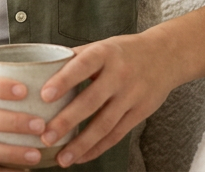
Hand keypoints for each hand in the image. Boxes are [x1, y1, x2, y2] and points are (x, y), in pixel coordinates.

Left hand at [36, 34, 177, 167]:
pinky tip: (81, 157)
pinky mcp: (140, 113)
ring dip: (81, 144)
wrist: (166, 56)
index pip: (82, 66)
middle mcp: (120, 74)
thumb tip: (38, 70)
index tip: (44, 96)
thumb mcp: (101, 46)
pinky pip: (117, 134)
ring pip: (105, 124)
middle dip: (67, 121)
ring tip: (61, 157)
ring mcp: (132, 95)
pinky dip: (98, 148)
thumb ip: (74, 59)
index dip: (64, 80)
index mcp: (105, 53)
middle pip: (92, 100)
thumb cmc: (124, 52)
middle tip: (46, 136)